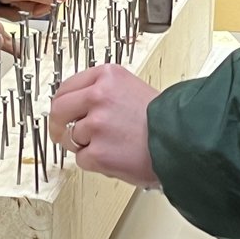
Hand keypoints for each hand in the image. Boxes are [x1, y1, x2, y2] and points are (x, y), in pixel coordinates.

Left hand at [49, 65, 160, 188]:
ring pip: (71, 137)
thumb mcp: (131, 88)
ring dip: (86, 145)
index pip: (67, 87)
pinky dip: (95, 162)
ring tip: (112, 145)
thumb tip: (75, 105)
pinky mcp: (97, 152)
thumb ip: (103, 92)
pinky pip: (82, 159)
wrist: (182, 141)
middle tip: (61, 133)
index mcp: (107, 76)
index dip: (62, 102)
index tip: (61, 111)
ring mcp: (96, 124)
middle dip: (57, 124)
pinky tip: (116, 156)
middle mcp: (98, 96)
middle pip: (58, 109)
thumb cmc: (163, 119)